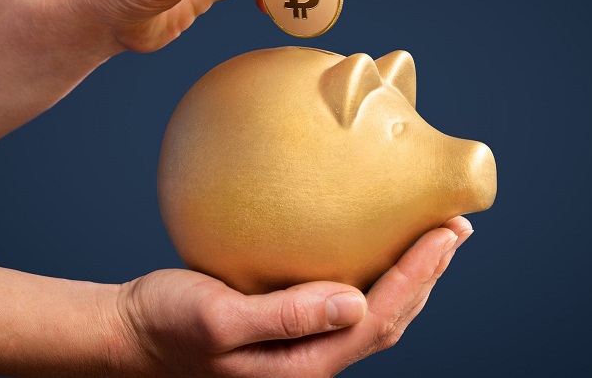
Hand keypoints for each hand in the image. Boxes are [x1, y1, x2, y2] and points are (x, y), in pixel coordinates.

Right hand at [111, 217, 472, 376]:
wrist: (135, 333)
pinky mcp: (291, 322)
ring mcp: (303, 342)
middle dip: (429, 274)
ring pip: (375, 311)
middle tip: (456, 228)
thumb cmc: (168, 326)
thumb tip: (354, 303)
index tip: (446, 233)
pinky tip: (377, 248)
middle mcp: (311, 357)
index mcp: (302, 364)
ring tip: (434, 238)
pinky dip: (376, 273)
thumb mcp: (218, 320)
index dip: (418, 276)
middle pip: (388, 319)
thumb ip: (285, 316)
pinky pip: (348, 300)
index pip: (377, 319)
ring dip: (410, 275)